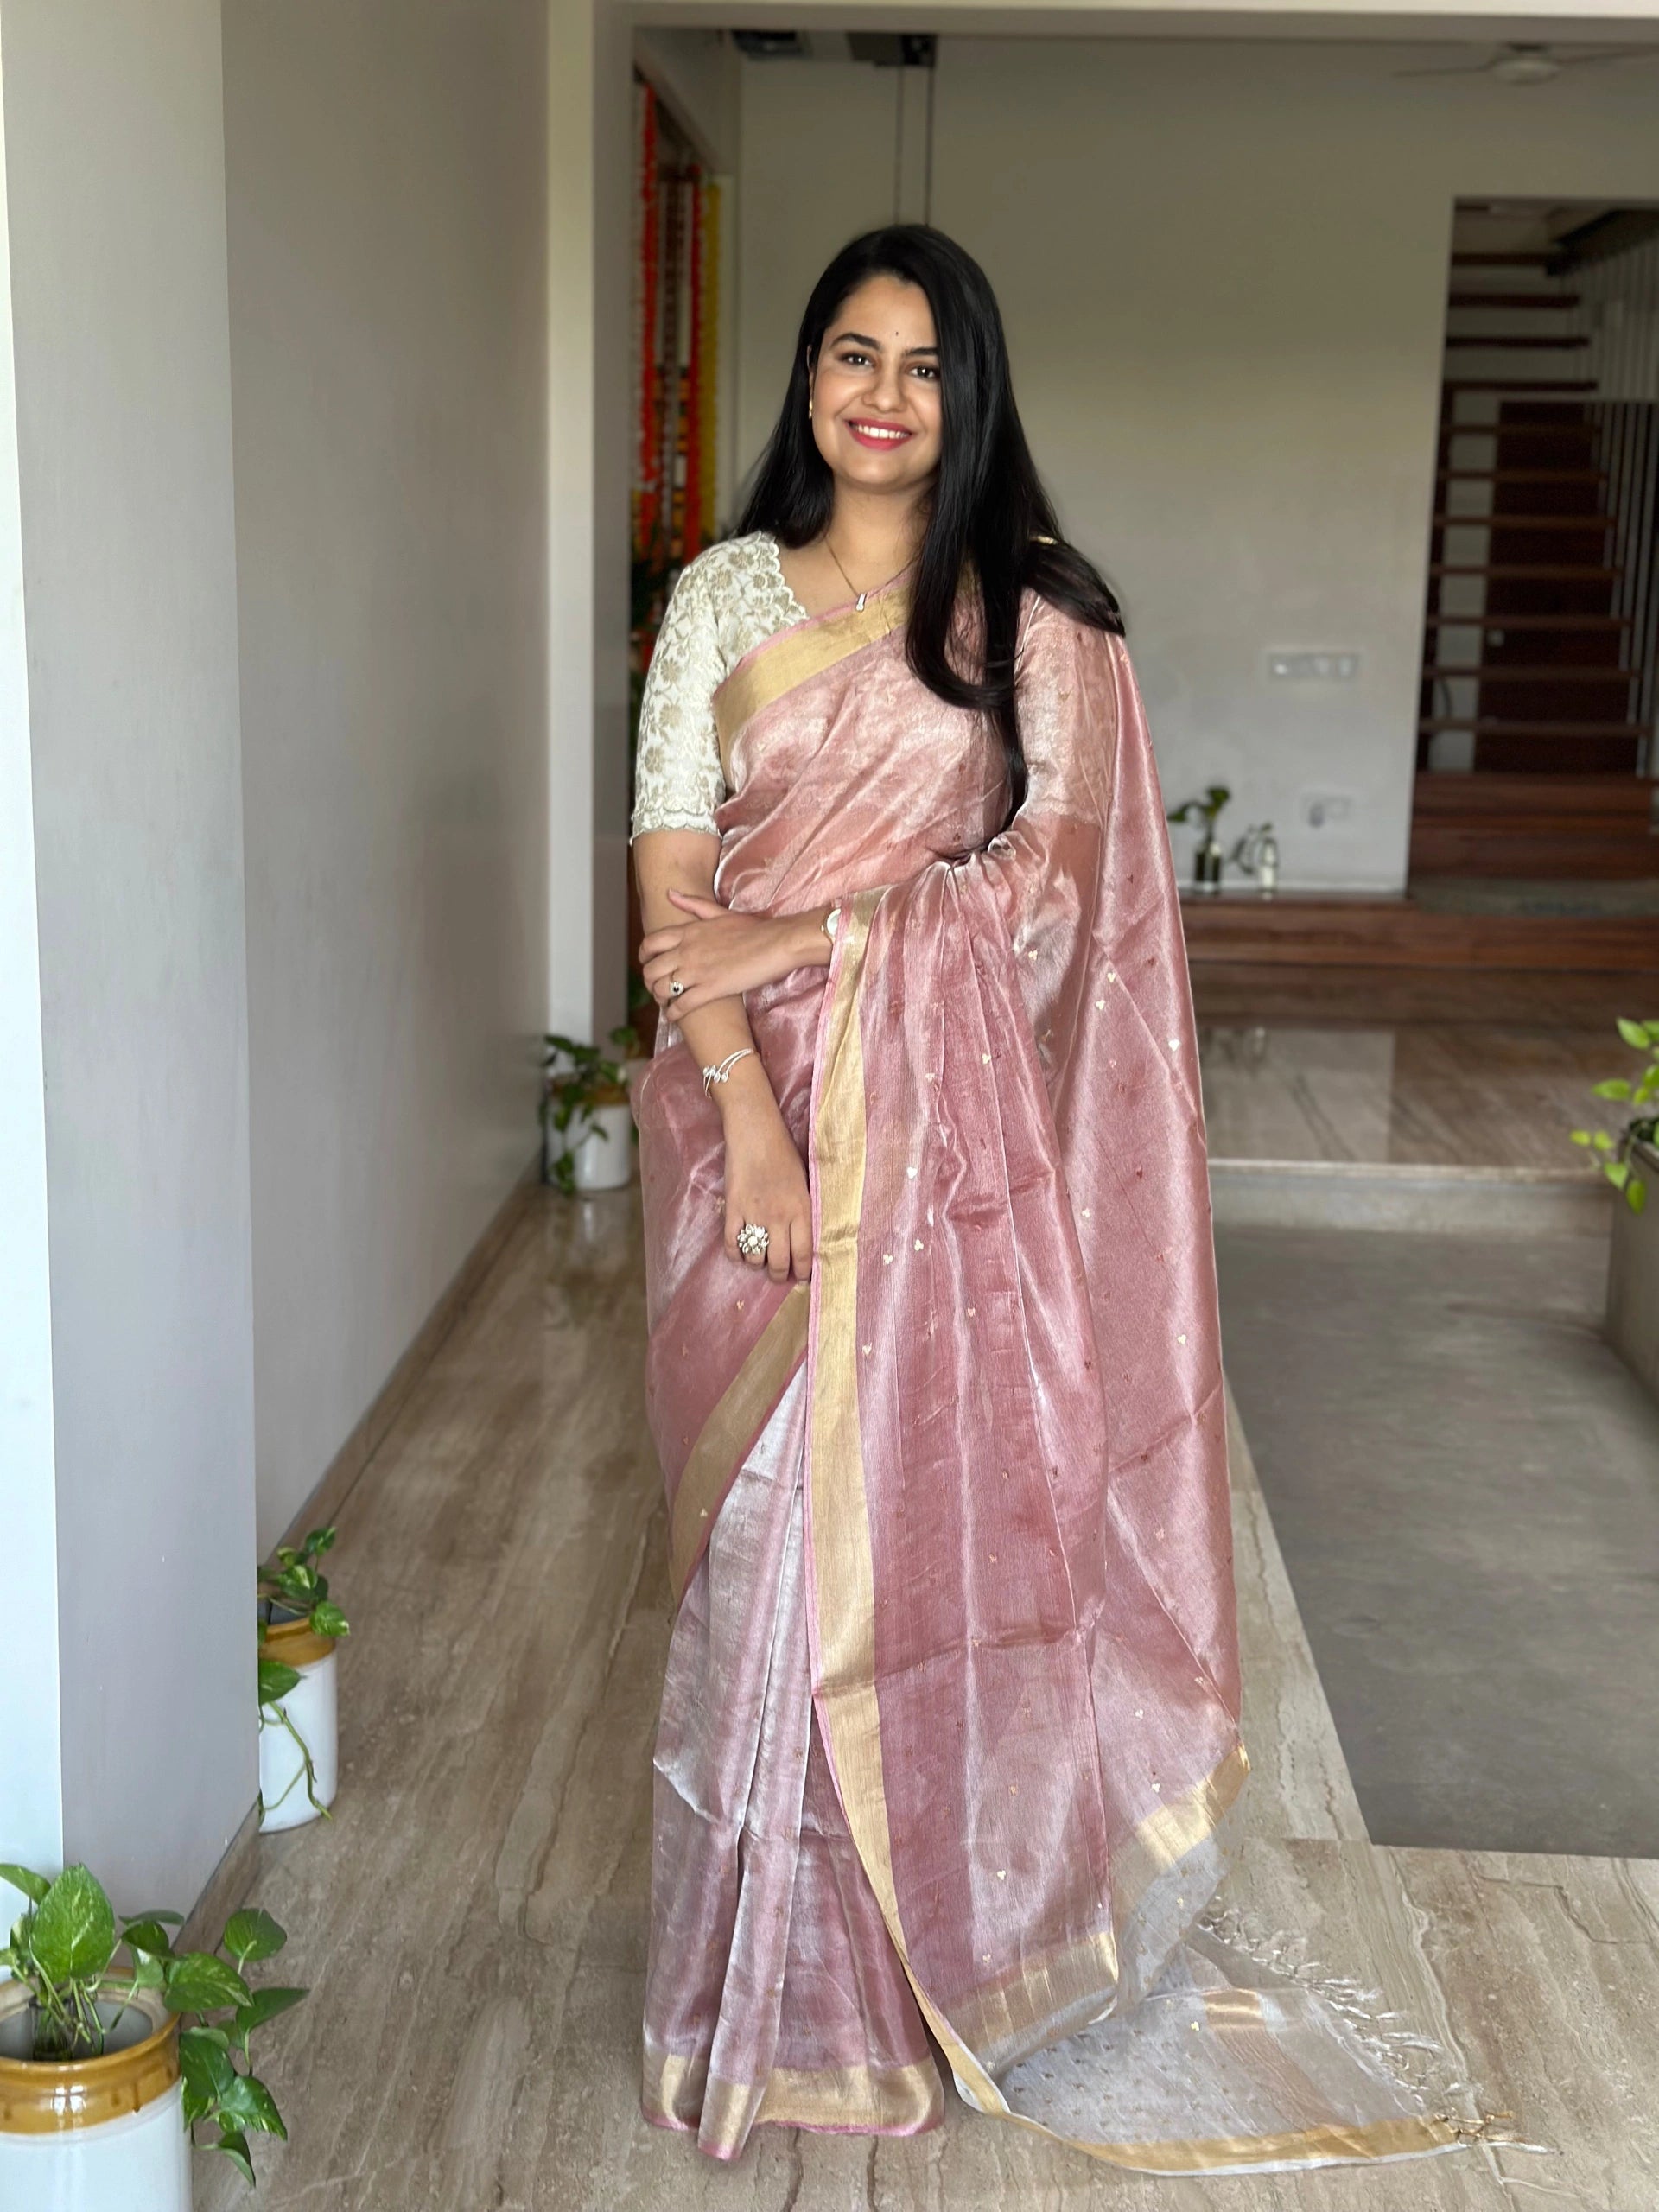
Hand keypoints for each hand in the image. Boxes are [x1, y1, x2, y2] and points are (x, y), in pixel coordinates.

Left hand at [640, 890, 825, 1016]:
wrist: (776, 943)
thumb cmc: (753, 928)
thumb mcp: (719, 912)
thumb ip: (692, 903)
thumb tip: (669, 893)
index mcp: (689, 931)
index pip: (651, 943)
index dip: (643, 956)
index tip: (646, 963)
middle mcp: (687, 951)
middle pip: (651, 970)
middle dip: (649, 982)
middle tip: (656, 987)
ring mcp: (698, 971)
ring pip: (663, 989)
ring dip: (660, 998)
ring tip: (665, 1002)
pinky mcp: (711, 989)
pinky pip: (681, 1005)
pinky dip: (673, 1013)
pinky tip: (673, 1016)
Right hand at [722, 1092, 812, 1282]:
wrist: (755, 1133)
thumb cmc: (784, 1153)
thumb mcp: (804, 1182)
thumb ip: (803, 1210)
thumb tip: (804, 1237)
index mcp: (801, 1209)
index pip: (804, 1253)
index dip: (802, 1271)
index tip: (801, 1277)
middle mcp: (779, 1217)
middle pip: (778, 1261)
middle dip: (779, 1275)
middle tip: (778, 1275)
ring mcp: (754, 1215)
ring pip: (755, 1257)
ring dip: (757, 1263)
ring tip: (758, 1260)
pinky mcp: (733, 1209)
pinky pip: (732, 1244)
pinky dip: (735, 1255)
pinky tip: (740, 1254)